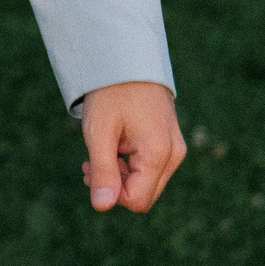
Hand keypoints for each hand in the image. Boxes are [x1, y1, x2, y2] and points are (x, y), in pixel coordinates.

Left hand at [79, 80, 184, 212]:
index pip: (136, 201)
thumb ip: (103, 170)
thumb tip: (102, 206)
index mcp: (158, 154)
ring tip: (98, 152)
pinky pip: (149, 167)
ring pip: (145, 182)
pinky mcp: (169, 142)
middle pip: (143, 194)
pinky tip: (113, 146)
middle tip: (89, 164)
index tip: (90, 170)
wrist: (127, 59)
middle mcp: (174, 155)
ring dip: (120, 174)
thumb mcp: (99, 132)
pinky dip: (129, 164)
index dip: (111, 194)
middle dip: (115, 185)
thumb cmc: (111, 93)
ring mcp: (174, 148)